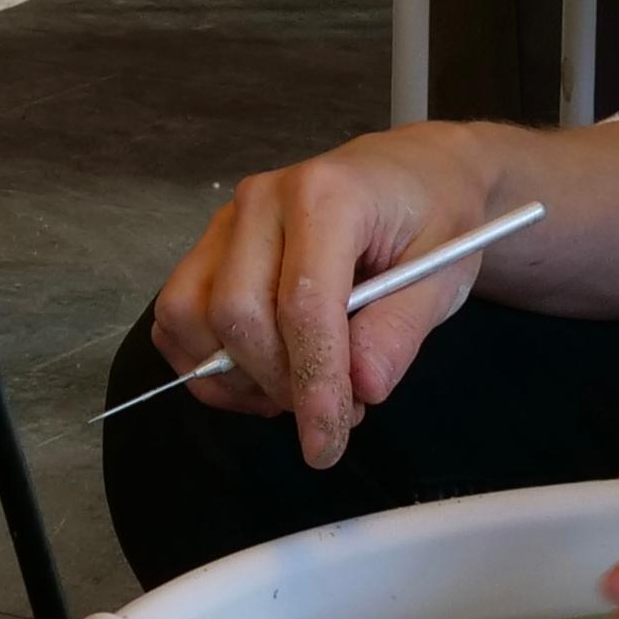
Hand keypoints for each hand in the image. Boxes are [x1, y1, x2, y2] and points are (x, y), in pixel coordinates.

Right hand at [148, 128, 512, 470]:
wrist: (410, 174)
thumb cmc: (433, 219)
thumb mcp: (444, 274)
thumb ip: (400, 330)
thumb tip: (361, 388)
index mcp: (325, 196)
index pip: (303, 305)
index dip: (314, 384)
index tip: (327, 443)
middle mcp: (260, 202)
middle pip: (236, 316)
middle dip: (280, 384)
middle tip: (334, 412)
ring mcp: (226, 222)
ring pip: (189, 317)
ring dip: (236, 377)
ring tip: (295, 391)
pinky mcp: (208, 246)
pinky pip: (175, 316)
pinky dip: (202, 363)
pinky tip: (257, 377)